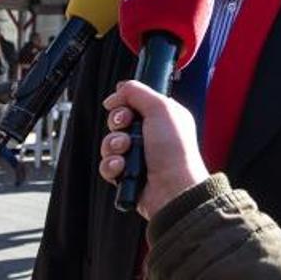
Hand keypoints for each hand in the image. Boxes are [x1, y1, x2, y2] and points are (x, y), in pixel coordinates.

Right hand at [99, 81, 209, 220]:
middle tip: (126, 128)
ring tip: (126, 150)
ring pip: (108, 143)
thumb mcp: (161, 108)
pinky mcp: (126, 175)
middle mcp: (149, 135)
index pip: (131, 103)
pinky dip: (111, 165)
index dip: (124, 103)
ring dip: (113, 145)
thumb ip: (136, 92)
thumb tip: (115, 93)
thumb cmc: (174, 150)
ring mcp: (137, 156)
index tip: (127, 109)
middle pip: (116, 121)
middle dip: (117, 124)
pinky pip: (106, 165)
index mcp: (161, 117)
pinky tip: (122, 167)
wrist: (173, 188)